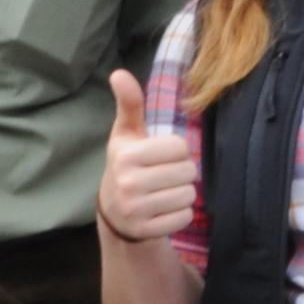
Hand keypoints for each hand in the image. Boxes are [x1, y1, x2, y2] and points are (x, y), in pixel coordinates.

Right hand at [99, 69, 196, 244]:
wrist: (115, 211)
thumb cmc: (127, 164)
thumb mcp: (126, 134)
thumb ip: (129, 105)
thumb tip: (119, 73)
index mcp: (126, 155)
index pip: (179, 148)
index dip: (176, 152)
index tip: (161, 157)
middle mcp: (128, 183)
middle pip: (188, 172)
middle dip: (182, 173)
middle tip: (164, 176)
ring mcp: (136, 209)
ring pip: (188, 195)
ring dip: (182, 194)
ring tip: (163, 192)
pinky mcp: (147, 230)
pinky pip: (184, 217)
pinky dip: (179, 214)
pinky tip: (163, 210)